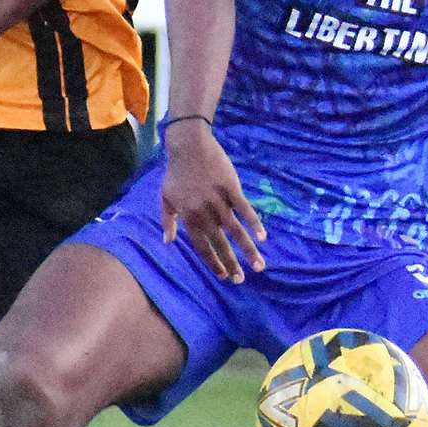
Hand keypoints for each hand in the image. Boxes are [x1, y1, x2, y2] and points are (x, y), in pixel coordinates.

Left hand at [158, 120, 265, 282]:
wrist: (188, 146)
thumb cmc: (176, 172)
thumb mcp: (165, 197)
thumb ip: (167, 220)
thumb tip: (167, 242)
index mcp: (189, 217)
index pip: (201, 246)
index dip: (212, 262)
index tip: (222, 276)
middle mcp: (204, 213)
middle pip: (220, 243)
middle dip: (231, 263)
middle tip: (241, 280)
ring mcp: (219, 200)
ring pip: (235, 230)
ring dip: (247, 250)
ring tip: (259, 265)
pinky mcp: (231, 188)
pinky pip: (245, 209)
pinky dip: (253, 223)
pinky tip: (262, 237)